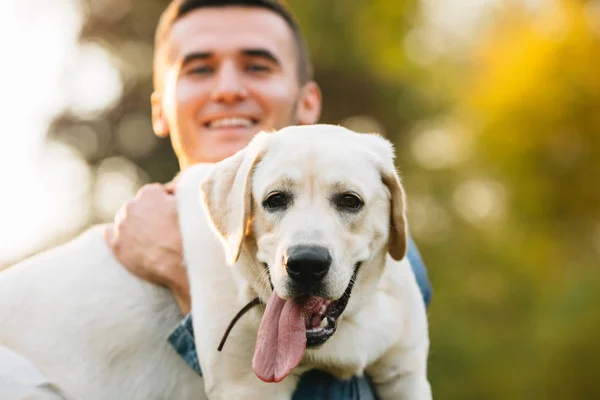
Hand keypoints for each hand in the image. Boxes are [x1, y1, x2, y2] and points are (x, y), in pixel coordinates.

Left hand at [104, 182, 190, 313]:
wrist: (181, 261)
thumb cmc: (189, 231)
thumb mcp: (189, 203)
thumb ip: (179, 189)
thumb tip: (173, 185)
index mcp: (150, 193)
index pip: (155, 193)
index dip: (165, 204)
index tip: (171, 213)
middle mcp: (132, 205)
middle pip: (138, 206)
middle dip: (148, 214)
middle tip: (162, 228)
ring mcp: (122, 226)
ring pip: (125, 220)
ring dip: (134, 226)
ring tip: (150, 239)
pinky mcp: (117, 245)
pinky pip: (109, 234)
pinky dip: (116, 236)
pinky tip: (128, 242)